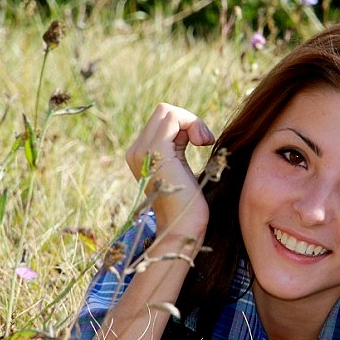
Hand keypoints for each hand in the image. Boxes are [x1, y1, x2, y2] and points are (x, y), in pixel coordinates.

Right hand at [126, 103, 214, 238]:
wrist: (184, 228)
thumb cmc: (190, 204)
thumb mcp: (182, 169)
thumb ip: (179, 147)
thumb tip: (192, 128)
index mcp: (141, 155)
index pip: (162, 121)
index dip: (185, 126)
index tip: (201, 144)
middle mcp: (136, 151)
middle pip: (164, 112)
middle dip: (189, 121)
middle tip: (203, 142)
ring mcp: (142, 151)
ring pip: (168, 111)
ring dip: (192, 122)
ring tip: (203, 143)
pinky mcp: (155, 151)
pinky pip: (173, 117)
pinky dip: (193, 124)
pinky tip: (203, 143)